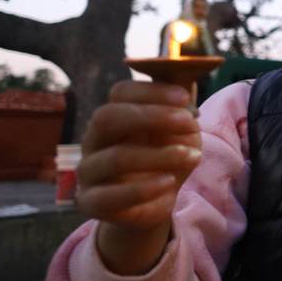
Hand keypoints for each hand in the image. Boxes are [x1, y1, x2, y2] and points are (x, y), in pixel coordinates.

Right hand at [78, 81, 202, 274]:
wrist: (157, 201)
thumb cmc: (167, 157)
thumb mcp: (180, 131)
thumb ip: (180, 108)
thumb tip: (187, 79)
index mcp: (115, 115)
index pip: (120, 92)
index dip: (152, 91)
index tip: (185, 98)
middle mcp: (95, 139)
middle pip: (107, 117)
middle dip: (151, 116)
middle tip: (189, 123)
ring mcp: (88, 171)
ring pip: (115, 157)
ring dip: (160, 155)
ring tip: (193, 156)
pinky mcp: (90, 202)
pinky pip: (108, 196)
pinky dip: (142, 189)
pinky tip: (168, 183)